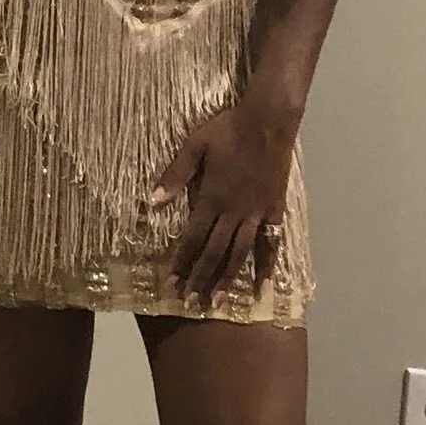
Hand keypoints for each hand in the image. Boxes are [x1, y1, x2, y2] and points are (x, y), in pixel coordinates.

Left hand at [155, 92, 297, 306]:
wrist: (268, 122)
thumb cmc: (227, 130)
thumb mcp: (194, 146)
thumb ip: (175, 175)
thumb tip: (151, 202)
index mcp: (211, 198)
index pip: (192, 237)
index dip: (181, 261)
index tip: (171, 282)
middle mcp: (233, 212)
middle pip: (213, 251)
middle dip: (199, 278)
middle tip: (190, 302)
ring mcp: (256, 214)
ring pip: (239, 253)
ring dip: (226, 278)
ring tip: (217, 300)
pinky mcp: (274, 210)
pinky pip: (270, 243)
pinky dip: (265, 265)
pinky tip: (262, 283)